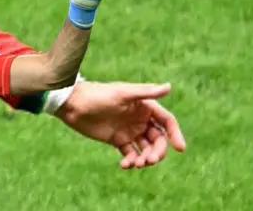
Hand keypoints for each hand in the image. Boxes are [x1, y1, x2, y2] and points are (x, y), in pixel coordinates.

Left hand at [56, 80, 186, 168]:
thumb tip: (169, 87)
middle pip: (158, 139)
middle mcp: (140, 119)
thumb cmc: (97, 95)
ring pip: (146, 149)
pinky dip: (131, 161)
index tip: (180, 148)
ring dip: (145, 158)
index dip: (175, 134)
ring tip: (136, 164)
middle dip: (158, 151)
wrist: (72, 104)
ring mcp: (129, 131)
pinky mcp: (118, 140)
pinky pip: (131, 154)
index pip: (167, 122)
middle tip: (149, 160)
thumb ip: (145, 92)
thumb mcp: (122, 93)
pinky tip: (125, 165)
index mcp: (145, 106)